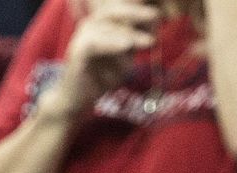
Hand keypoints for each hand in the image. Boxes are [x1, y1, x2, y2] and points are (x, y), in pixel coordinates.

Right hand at [52, 0, 159, 114]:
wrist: (77, 99)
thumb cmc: (101, 77)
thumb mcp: (124, 56)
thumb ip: (135, 41)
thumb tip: (155, 26)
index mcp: (101, 22)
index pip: (122, 8)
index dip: (139, 9)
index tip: (160, 13)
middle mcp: (91, 24)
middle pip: (116, 13)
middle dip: (137, 14)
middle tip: (156, 18)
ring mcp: (83, 36)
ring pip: (110, 29)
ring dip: (131, 37)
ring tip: (150, 42)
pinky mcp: (78, 51)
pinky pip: (96, 43)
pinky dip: (112, 44)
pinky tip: (127, 46)